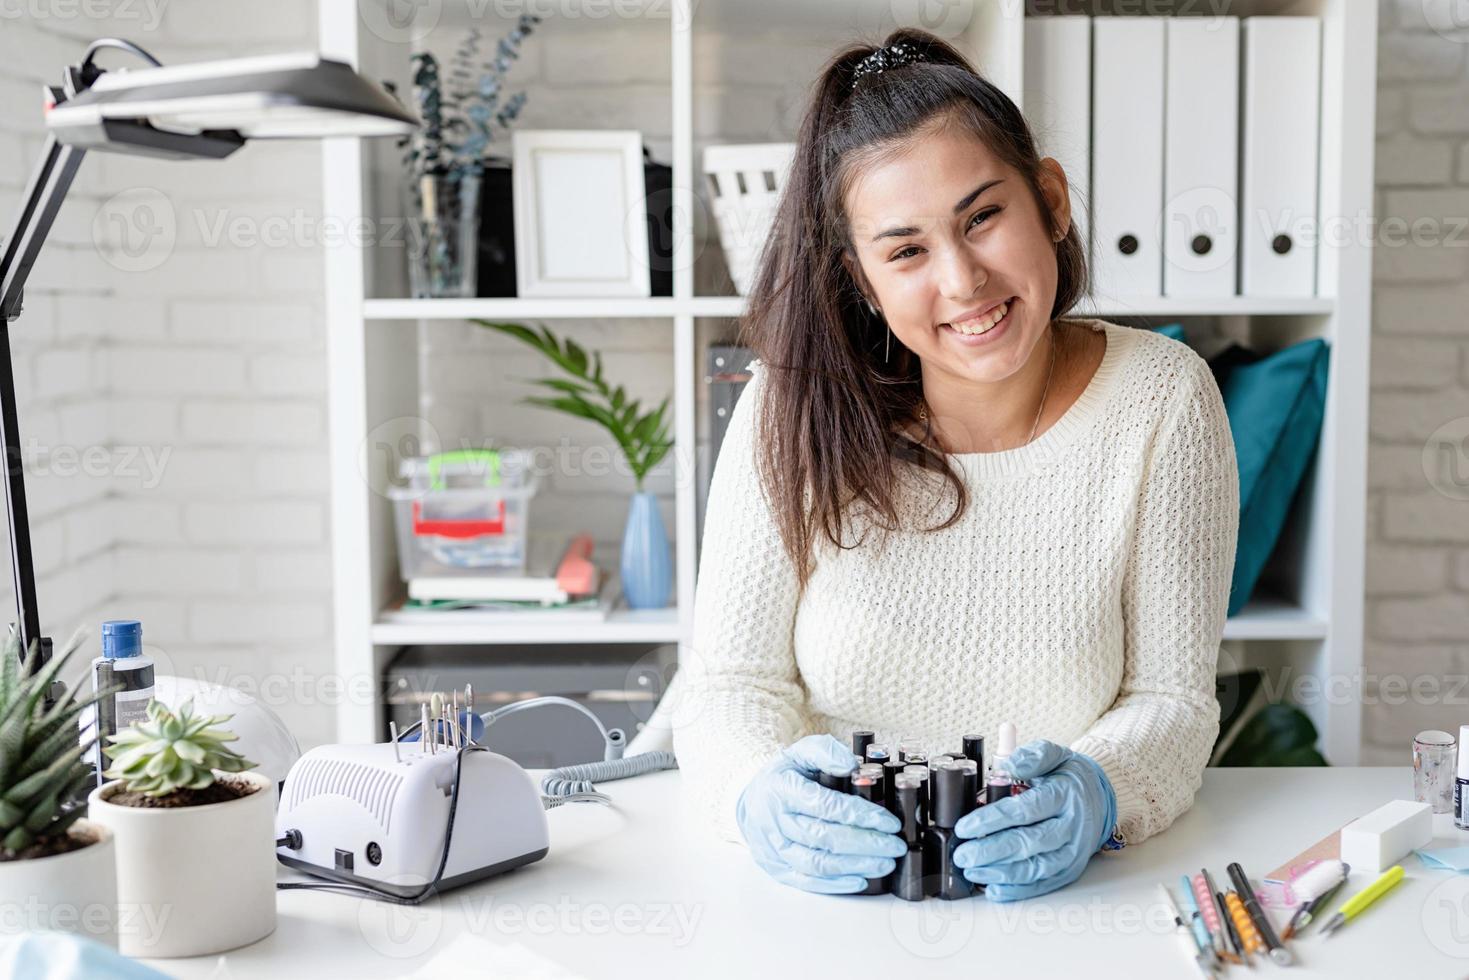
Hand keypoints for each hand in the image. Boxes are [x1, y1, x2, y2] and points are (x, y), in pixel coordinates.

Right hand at [736, 733, 904, 893]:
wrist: (752, 800)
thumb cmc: (785, 775)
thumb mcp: (800, 752)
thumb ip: (825, 751)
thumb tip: (851, 766)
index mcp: (781, 788)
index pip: (826, 805)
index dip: (861, 815)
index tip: (890, 822)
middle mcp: (774, 820)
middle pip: (824, 837)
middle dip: (866, 844)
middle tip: (896, 847)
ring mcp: (773, 847)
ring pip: (817, 864)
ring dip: (855, 866)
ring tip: (885, 864)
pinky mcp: (775, 868)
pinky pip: (806, 881)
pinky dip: (835, 884)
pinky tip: (861, 880)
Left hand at [952, 740, 1116, 901]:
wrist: (1099, 797)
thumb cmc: (1069, 777)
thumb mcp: (1054, 755)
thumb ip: (1033, 757)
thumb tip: (1010, 765)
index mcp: (1064, 795)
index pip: (1024, 810)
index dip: (992, 820)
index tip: (965, 827)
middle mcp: (1071, 826)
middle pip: (1029, 842)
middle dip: (991, 851)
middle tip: (962, 855)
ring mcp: (1073, 851)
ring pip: (1036, 868)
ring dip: (1002, 873)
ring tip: (973, 871)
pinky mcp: (1071, 869)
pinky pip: (1044, 883)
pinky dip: (1019, 890)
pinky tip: (995, 889)